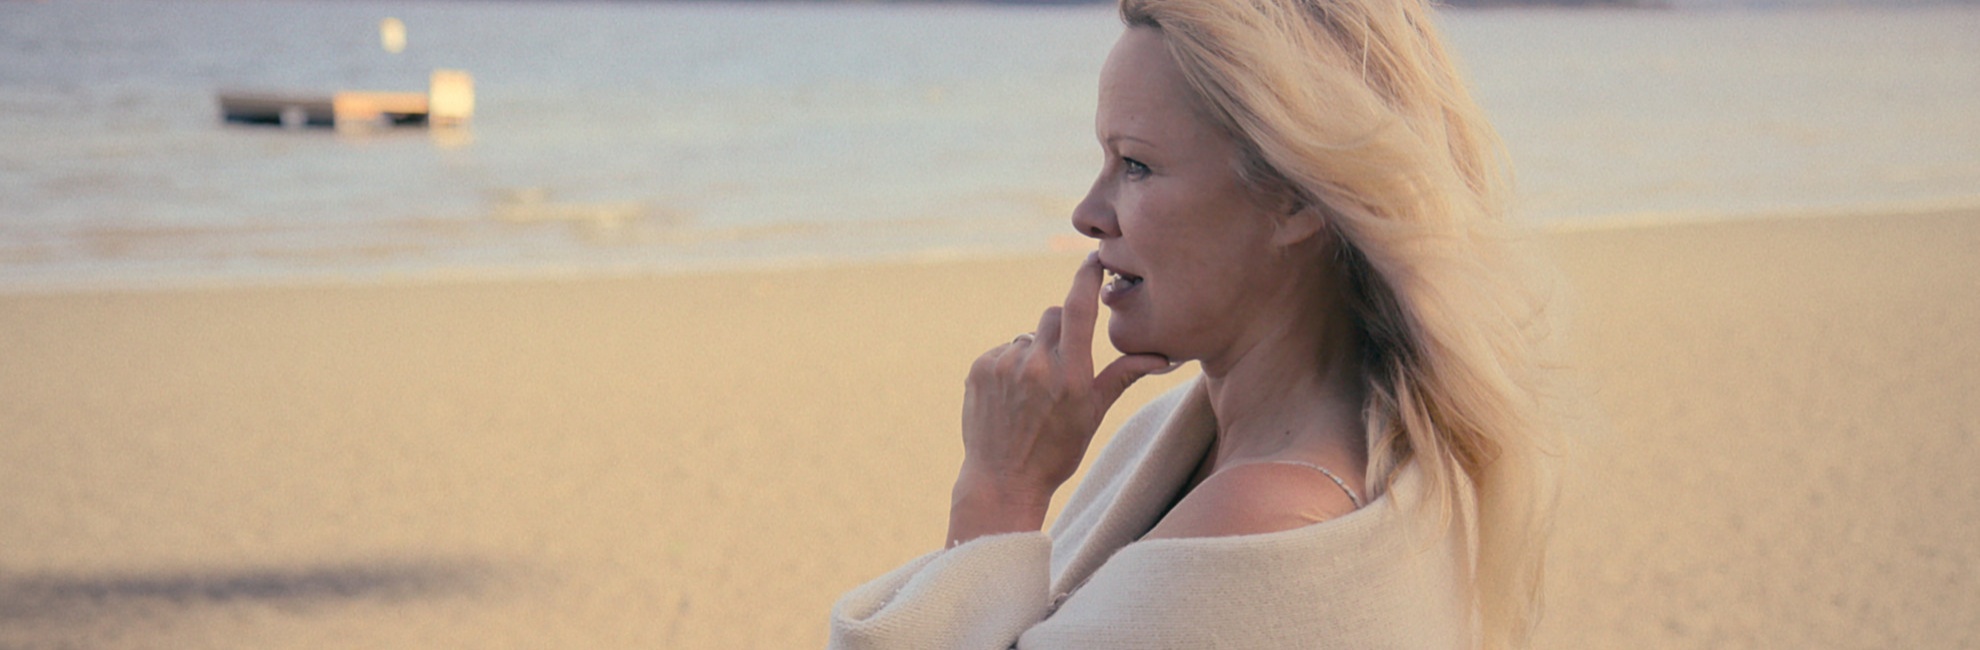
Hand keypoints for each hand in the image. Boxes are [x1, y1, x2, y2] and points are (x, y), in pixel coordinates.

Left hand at [946, 253, 1172, 545]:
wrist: (1003, 480)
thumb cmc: (1057, 451)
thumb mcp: (1094, 414)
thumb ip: (1123, 376)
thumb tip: (1164, 357)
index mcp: (1071, 374)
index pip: (1079, 307)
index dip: (1086, 277)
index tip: (1093, 260)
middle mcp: (1037, 364)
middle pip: (1054, 316)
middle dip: (1063, 331)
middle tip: (1062, 367)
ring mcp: (1004, 366)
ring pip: (1028, 336)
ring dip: (1035, 353)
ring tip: (1032, 393)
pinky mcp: (979, 369)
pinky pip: (1002, 350)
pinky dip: (1009, 365)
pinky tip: (1011, 397)